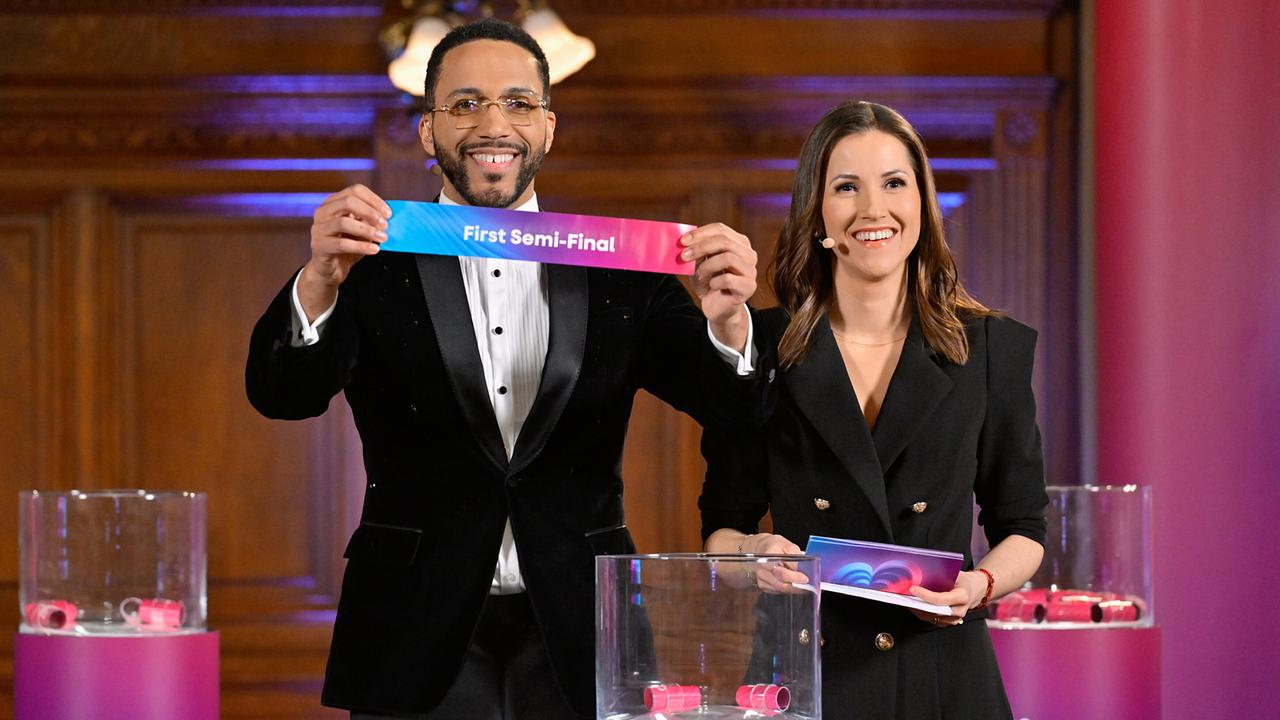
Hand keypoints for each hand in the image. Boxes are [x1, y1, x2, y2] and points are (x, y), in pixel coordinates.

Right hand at [298, 184, 392, 319]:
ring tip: (382, 238)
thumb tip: (387, 217)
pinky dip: (361, 246)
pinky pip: (341, 244)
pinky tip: (374, 249)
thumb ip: (371, 221)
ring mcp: (318, 228)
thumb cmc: (347, 247)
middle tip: (385, 224)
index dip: (374, 200)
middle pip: (348, 202)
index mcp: (334, 203)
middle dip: (370, 212)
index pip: (355, 191)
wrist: (331, 270)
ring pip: (344, 222)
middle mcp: (323, 212)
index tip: (388, 213)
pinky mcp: (318, 245)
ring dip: (367, 230)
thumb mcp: (362, 231)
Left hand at [680, 223, 756, 351]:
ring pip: (728, 258)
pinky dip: (714, 282)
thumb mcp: (699, 264)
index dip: (700, 233)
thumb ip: (696, 251)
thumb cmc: (709, 283)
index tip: (682, 241)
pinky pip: (728, 279)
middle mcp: (748, 254)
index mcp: (738, 243)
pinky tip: (712, 286)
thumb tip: (685, 240)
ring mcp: (751, 270)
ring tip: (698, 275)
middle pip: (724, 241)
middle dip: (700, 247)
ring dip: (707, 266)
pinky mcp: (749, 287)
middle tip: (683, 256)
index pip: (720, 229)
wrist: (718, 308)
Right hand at [740, 533, 809, 592]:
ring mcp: (761, 578)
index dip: (795, 578)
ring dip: (791, 589)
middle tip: (807, 586)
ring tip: (800, 584)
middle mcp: (762, 569)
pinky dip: (785, 589)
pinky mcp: (762, 584)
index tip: (806, 579)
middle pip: (781, 584)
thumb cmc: (776, 547)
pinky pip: (776, 591)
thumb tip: (801, 571)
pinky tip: (790, 583)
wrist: (763, 548)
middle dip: (796, 587)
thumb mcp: (789, 546)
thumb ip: (796, 558)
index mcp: (768, 557)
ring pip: (779, 589)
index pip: (782, 573)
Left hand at [908, 570, 987, 626]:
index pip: (941, 599)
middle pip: (934, 610)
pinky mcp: (949, 622)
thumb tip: (920, 573)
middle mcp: (959, 610)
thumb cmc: (963, 580)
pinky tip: (912, 605)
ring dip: (916, 609)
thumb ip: (942, 575)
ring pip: (931, 617)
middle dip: (917, 604)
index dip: (925, 595)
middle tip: (903, 596)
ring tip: (904, 599)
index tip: (912, 589)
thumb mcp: (956, 573)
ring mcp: (955, 619)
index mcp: (962, 597)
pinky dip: (920, 612)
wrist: (975, 591)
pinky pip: (931, 620)